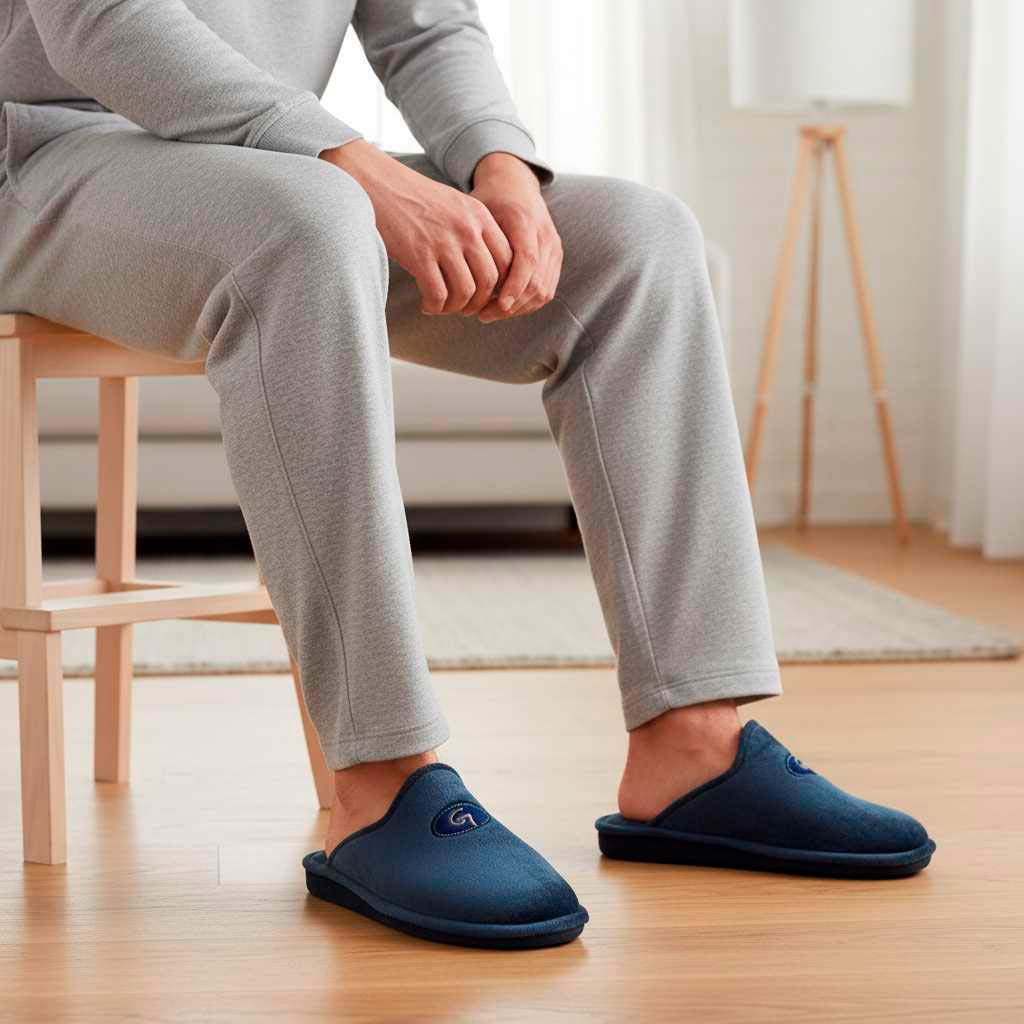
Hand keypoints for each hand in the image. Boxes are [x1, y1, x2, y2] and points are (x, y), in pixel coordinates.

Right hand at [321, 141, 512, 315]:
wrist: (377, 183)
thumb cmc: (414, 199)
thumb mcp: (455, 206)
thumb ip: (474, 231)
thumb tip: (489, 272)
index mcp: (480, 215)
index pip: (508, 260)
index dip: (501, 285)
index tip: (485, 293)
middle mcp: (467, 228)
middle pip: (490, 281)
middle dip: (479, 302)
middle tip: (465, 308)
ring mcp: (444, 242)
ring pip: (466, 292)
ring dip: (456, 308)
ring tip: (444, 307)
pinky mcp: (419, 255)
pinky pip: (438, 295)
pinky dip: (435, 307)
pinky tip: (427, 305)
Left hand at [470, 153, 562, 322]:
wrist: (516, 182)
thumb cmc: (490, 198)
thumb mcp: (477, 210)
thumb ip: (474, 240)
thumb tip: (458, 277)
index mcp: (524, 220)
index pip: (526, 261)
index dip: (513, 288)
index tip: (495, 305)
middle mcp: (544, 233)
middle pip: (536, 282)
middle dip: (511, 305)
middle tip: (483, 315)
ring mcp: (553, 246)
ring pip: (543, 290)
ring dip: (518, 308)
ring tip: (491, 313)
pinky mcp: (555, 256)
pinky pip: (547, 289)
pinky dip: (527, 303)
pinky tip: (505, 307)